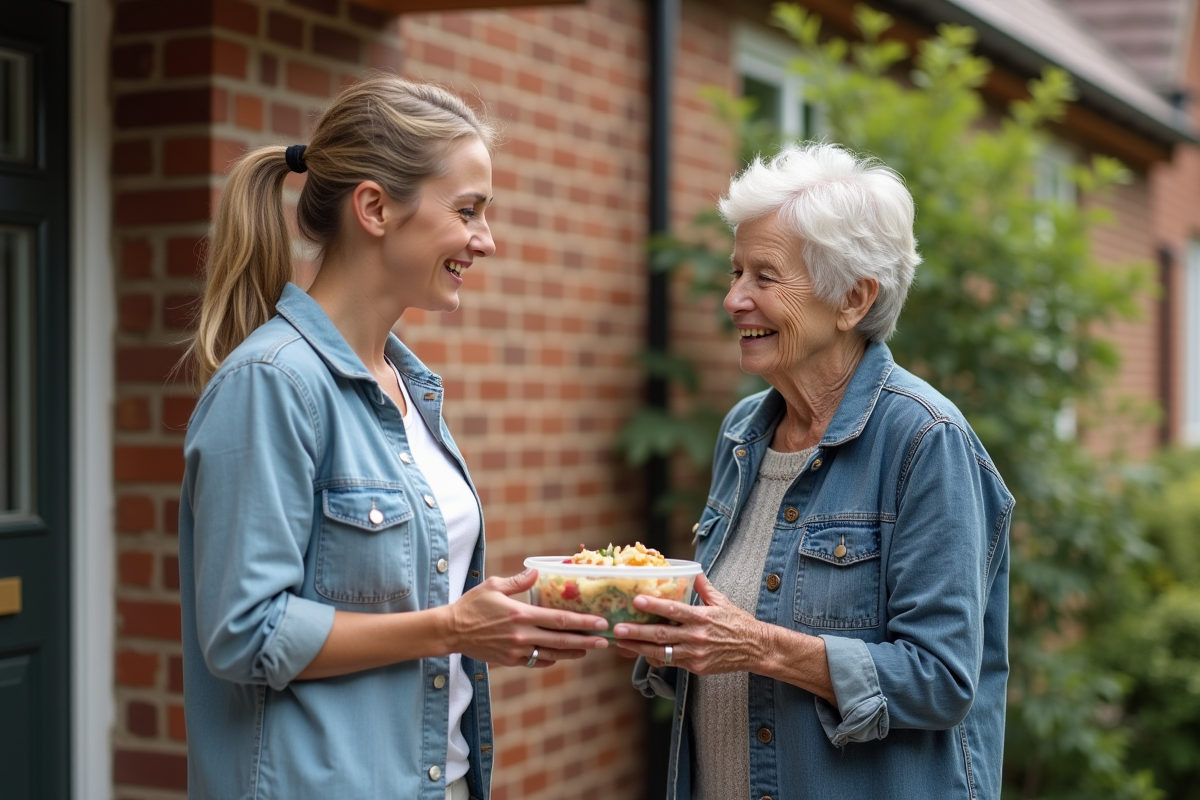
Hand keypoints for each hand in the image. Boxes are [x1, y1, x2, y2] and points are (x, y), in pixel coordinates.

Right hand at [445, 569, 609, 667]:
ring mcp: (517, 651)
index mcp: (521, 615)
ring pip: (552, 654)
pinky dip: (551, 659)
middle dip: (586, 641)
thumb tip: (536, 572)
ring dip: (572, 652)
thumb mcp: (493, 586)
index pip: (559, 620)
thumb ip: (518, 581)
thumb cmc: (472, 605)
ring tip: (589, 650)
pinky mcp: (510, 660)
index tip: (600, 623)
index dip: (583, 622)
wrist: (451, 631)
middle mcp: (522, 635)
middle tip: (605, 641)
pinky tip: (561, 655)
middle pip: (561, 640)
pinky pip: (536, 662)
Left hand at [612, 574, 769, 674]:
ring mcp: (695, 654)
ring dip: (638, 648)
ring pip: (661, 651)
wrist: (755, 648)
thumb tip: (692, 569)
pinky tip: (638, 653)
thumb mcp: (721, 600)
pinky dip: (654, 658)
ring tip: (620, 643)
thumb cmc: (737, 622)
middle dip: (637, 632)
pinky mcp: (695, 667)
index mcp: (701, 616)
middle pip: (661, 634)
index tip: (637, 601)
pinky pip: (670, 662)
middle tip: (617, 628)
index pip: (674, 610)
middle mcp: (696, 636)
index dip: (654, 605)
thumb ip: (703, 586)